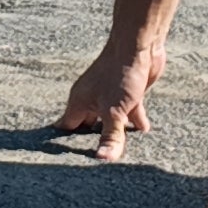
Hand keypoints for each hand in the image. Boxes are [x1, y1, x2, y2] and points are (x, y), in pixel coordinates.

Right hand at [56, 39, 165, 159]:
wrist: (139, 45)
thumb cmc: (118, 74)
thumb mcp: (113, 112)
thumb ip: (110, 137)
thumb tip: (103, 160)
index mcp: (79, 102)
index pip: (66, 128)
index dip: (65, 144)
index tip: (65, 160)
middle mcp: (91, 100)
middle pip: (87, 126)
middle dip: (92, 141)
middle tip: (93, 162)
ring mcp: (109, 96)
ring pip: (110, 120)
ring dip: (116, 133)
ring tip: (120, 153)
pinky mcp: (128, 93)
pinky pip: (129, 112)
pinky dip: (135, 121)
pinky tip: (143, 130)